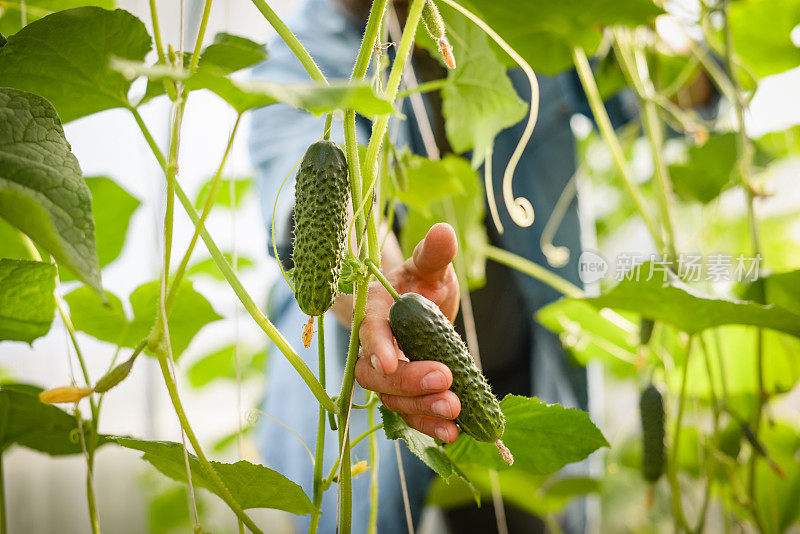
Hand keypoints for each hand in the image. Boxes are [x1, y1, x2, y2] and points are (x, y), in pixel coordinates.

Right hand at [355, 223, 461, 442]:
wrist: (413, 306)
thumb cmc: (418, 282)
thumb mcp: (428, 266)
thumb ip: (433, 254)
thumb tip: (444, 231)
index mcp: (374, 312)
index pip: (370, 331)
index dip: (377, 346)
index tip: (389, 360)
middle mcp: (373, 348)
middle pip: (377, 375)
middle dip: (408, 382)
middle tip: (445, 382)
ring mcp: (387, 375)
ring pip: (392, 400)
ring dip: (421, 409)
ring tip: (454, 414)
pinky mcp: (404, 393)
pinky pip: (408, 414)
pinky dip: (427, 426)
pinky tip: (452, 434)